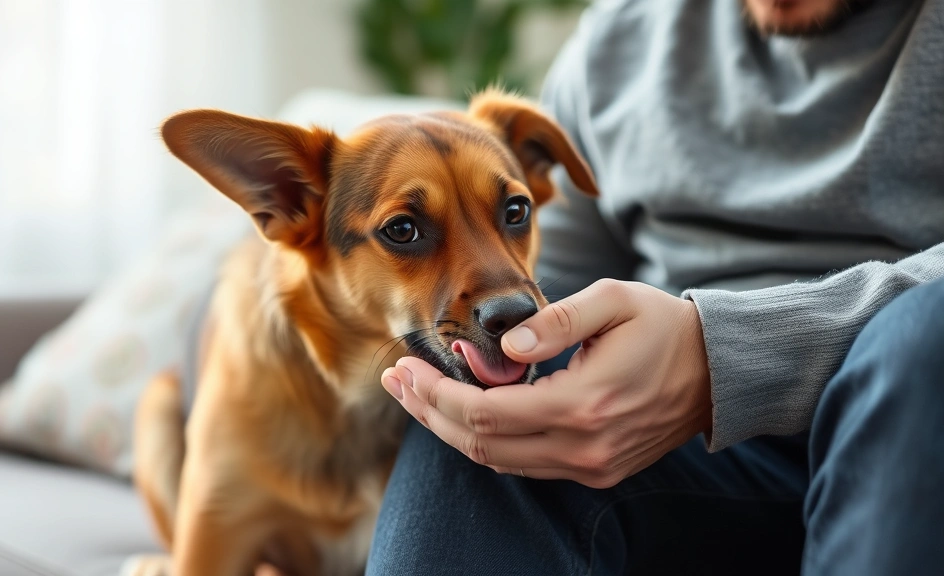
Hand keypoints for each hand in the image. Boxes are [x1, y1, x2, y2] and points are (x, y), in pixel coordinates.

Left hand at [381, 279, 712, 487]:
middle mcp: (582, 447)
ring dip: (451, 428)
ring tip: (417, 394)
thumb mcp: (615, 300)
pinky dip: (485, 440)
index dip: (435, 394)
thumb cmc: (664, 327)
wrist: (718, 371)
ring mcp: (589, 466)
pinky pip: (523, 463)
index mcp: (583, 404)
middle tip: (398, 379)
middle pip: (480, 445)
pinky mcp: (594, 470)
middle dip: (429, 411)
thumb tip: (506, 346)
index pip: (484, 414)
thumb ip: (557, 320)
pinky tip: (463, 410)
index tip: (406, 368)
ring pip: (497, 461)